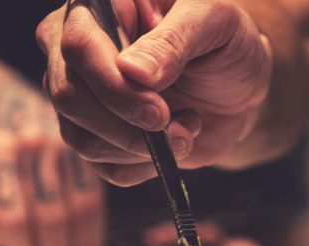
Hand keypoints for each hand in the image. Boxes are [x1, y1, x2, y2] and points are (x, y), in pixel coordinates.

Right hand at [0, 85, 104, 245]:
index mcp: (74, 147)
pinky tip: (12, 243)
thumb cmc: (44, 147)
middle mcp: (38, 145)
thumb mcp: (72, 159)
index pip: (86, 207)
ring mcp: (0, 152)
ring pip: (16, 221)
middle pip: (53, 218)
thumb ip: (83, 201)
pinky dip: (1, 240)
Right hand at [37, 0, 271, 184]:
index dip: (113, 85)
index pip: (77, 46)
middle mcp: (77, 50)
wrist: (239, 88)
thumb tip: (130, 71)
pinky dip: (146, 165)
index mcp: (97, 8)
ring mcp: (83, 96)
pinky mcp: (98, 136)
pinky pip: (105, 167)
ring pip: (81, 137)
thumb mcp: (214, 23)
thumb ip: (173, 40)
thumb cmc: (225, 42)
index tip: (159, 110)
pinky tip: (174, 142)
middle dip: (126, 123)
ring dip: (141, 147)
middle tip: (175, 123)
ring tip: (186, 126)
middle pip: (69, 96)